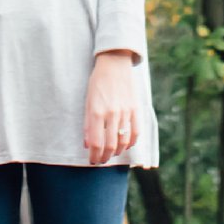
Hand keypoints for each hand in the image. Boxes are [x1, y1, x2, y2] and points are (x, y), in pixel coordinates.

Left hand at [83, 50, 140, 166]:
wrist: (114, 63)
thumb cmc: (97, 82)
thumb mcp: (87, 101)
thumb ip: (87, 124)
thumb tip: (87, 144)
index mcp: (97, 112)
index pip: (96, 143)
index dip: (94, 156)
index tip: (92, 160)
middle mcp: (112, 113)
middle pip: (110, 145)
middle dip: (105, 157)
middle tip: (101, 160)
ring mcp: (126, 112)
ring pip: (124, 141)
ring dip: (117, 152)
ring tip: (111, 153)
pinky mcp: (136, 109)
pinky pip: (136, 132)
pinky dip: (132, 143)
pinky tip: (127, 145)